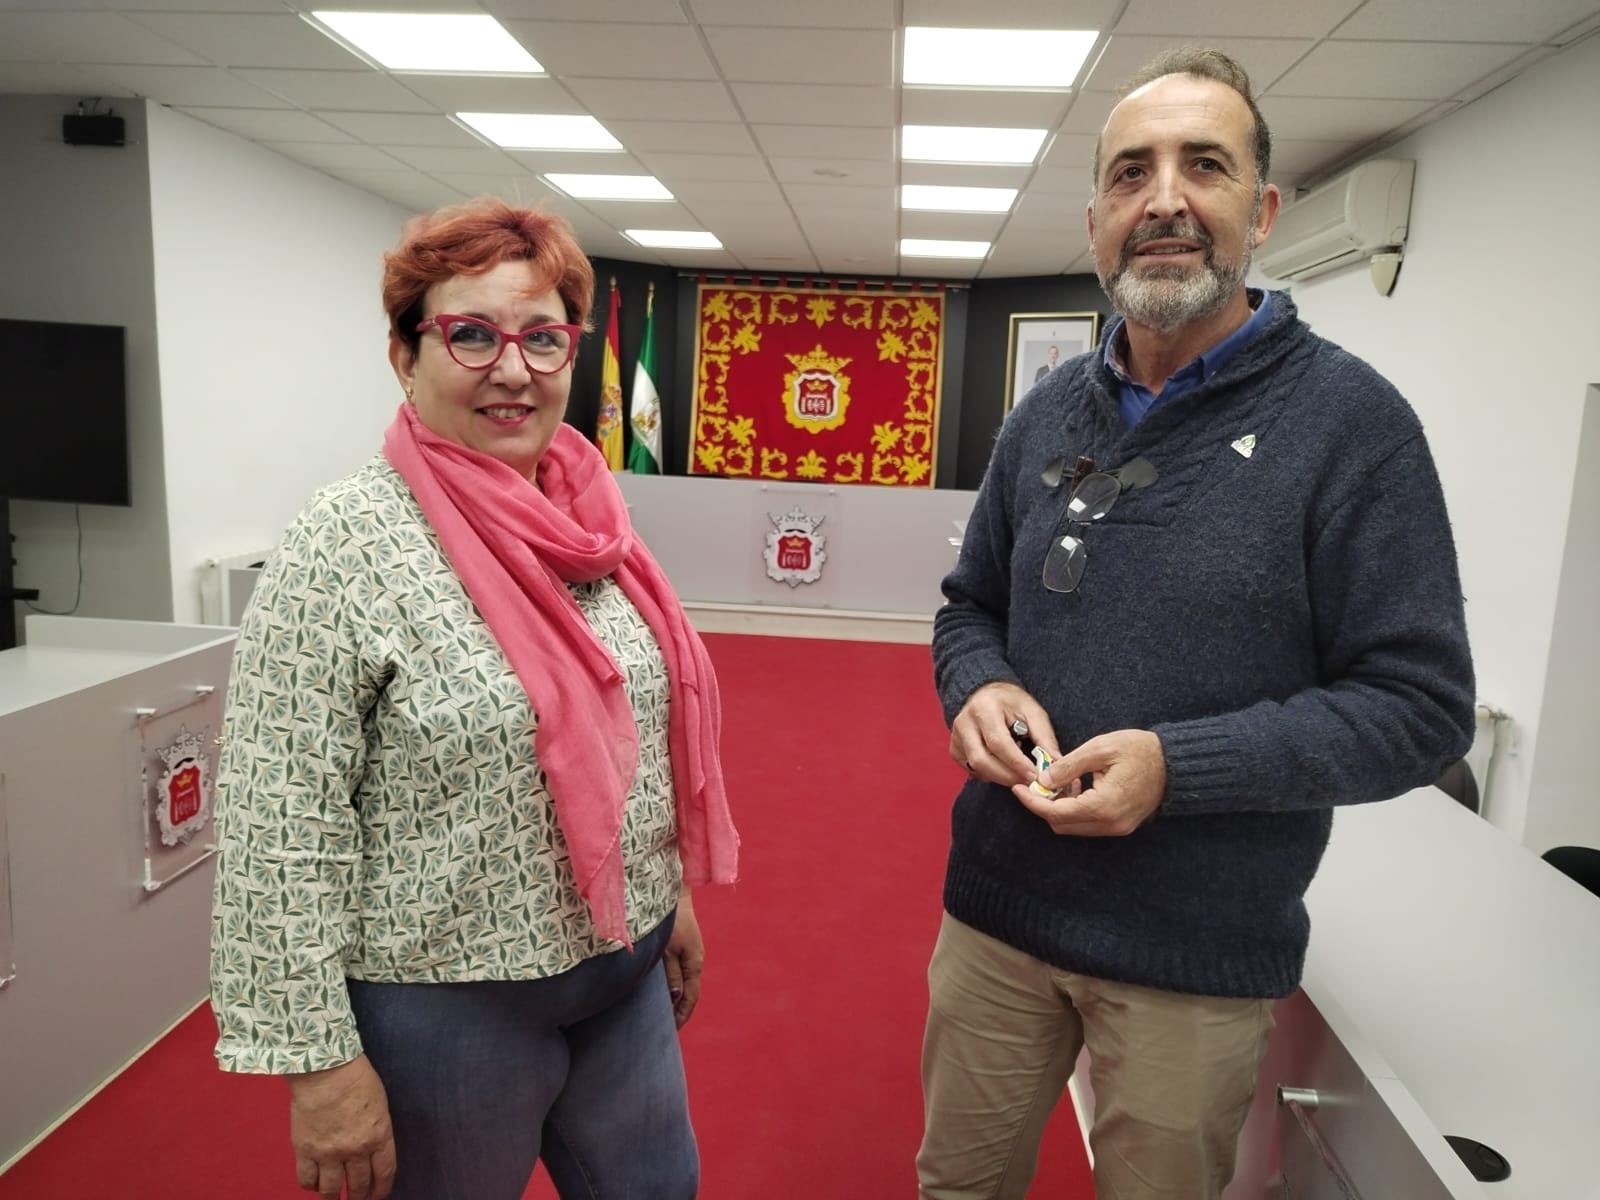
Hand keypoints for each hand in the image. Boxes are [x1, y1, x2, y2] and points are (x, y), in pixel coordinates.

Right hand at [287, 1055, 396, 1199]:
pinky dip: (311, 1186)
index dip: (382, 1190)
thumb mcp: (380, 1104)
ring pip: (332, 1189)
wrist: (324, 1071)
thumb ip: (377, 1129)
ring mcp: (328, 1153)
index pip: (385, 1173)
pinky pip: (307, 1179)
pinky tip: (314, 1184)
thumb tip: (374, 1146)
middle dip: (360, 1196)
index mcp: (379, 1136)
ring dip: (335, 1198)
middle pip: (359, 1184)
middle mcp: (355, 1150)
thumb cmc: (356, 1078)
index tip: (379, 1196)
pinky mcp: (305, 1151)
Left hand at [663, 891, 703, 1027]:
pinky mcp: (684, 946)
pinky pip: (681, 972)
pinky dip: (674, 985)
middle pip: (689, 992)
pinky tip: (665, 989)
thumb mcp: (666, 951)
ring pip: (685, 982)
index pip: (690, 997)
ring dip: (677, 998)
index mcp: (694, 964)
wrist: (674, 895)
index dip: (682, 1015)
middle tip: (668, 1026)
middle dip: (680, 1010)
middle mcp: (695, 961)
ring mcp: (691, 953)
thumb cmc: (669, 923)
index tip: (672, 1030)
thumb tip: (676, 997)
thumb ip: (671, 975)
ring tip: (665, 1012)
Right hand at [949, 681, 1058, 787]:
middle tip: (1028, 782)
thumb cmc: (1011, 702)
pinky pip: (971, 770)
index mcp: (984, 708)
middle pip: (982, 760)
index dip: (1017, 764)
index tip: (1035, 777)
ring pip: (976, 768)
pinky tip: (1002, 769)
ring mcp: (956, 737)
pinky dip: (989, 775)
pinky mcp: (954, 749)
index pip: (999, 743)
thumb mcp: (1033, 712)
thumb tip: (1055, 764)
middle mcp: (964, 722)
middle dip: (1008, 776)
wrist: (986, 693)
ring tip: (1018, 776)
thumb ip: (1044, 738)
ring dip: (1000, 778)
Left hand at [1013, 729, 1165, 836]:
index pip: (1056, 813)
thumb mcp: (1100, 748)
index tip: (1017, 788)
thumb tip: (1042, 781)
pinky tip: (1077, 787)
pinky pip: (1088, 824)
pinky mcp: (1122, 825)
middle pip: (1062, 825)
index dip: (1031, 802)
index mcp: (1104, 805)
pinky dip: (1075, 810)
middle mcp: (1110, 824)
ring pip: (1074, 827)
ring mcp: (1118, 828)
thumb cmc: (1140, 750)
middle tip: (1037, 782)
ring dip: (1060, 808)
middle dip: (1044, 806)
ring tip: (1060, 781)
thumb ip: (1068, 766)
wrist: (1176, 763)